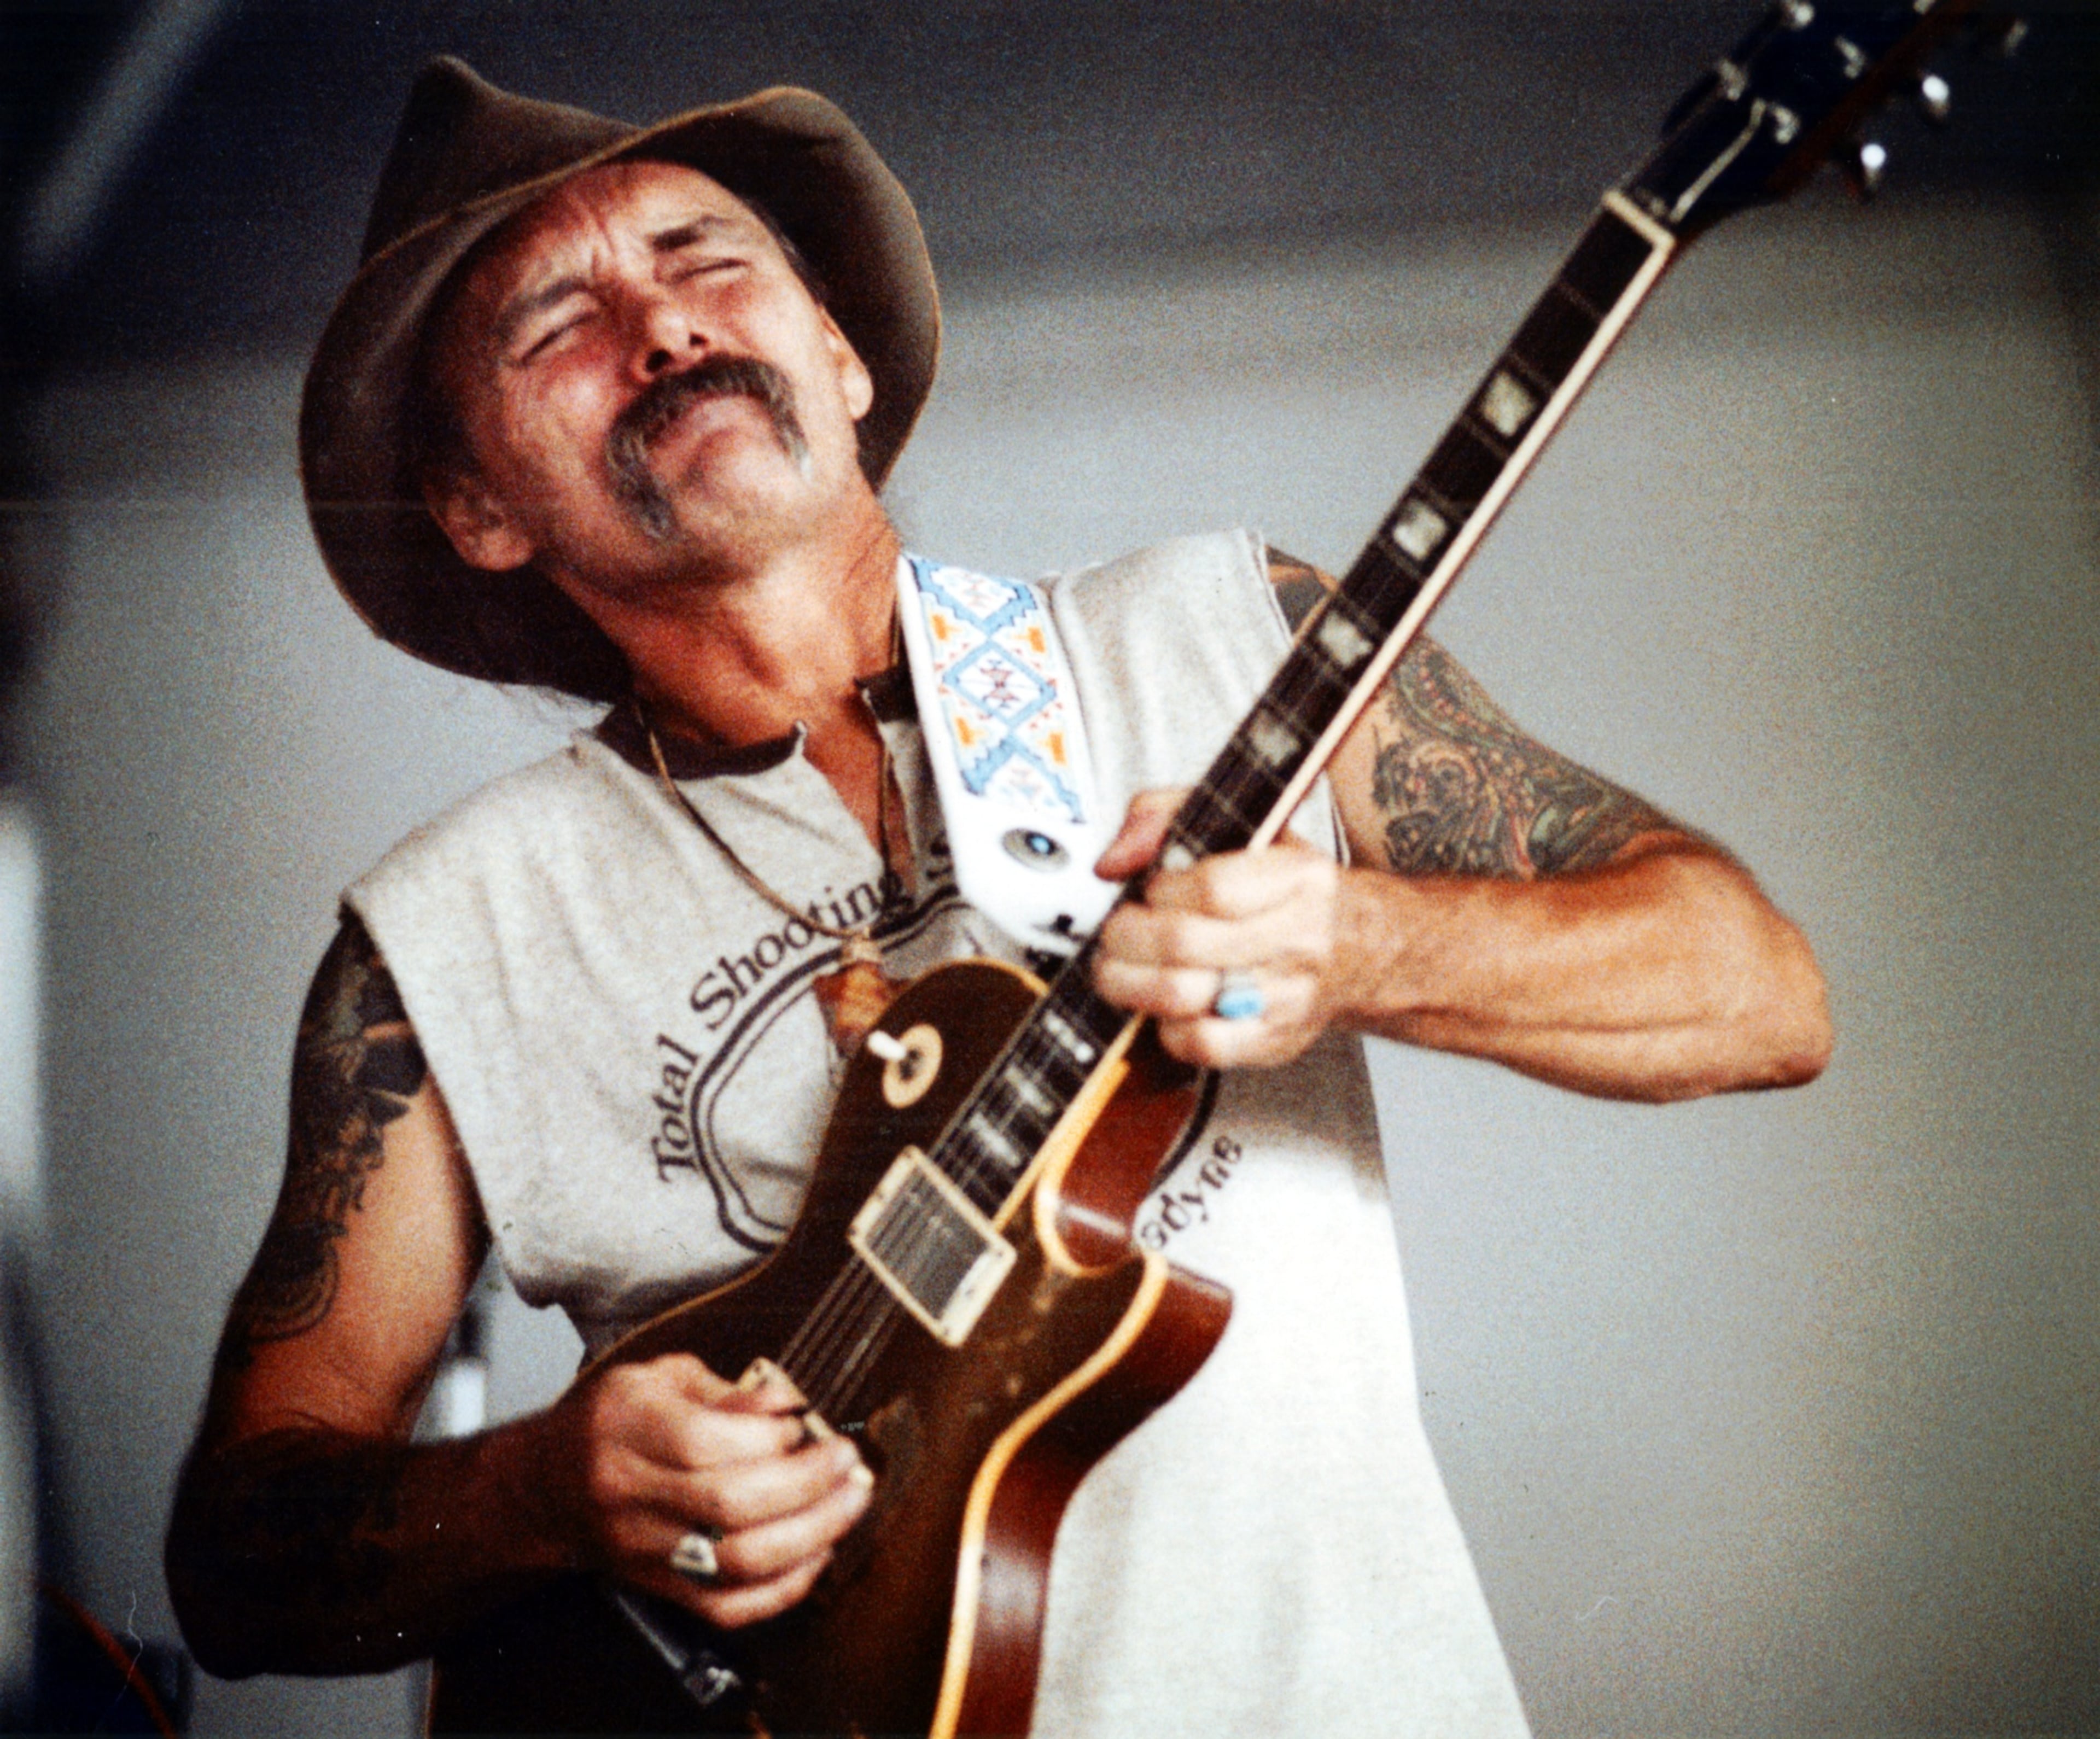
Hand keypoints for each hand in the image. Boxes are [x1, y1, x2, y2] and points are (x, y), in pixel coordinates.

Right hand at [536, 1353, 872, 1627]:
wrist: (549, 1486)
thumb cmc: (613, 1421)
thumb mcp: (660, 1377)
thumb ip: (727, 1391)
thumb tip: (787, 1406)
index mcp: (626, 1427)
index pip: (705, 1442)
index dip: (770, 1437)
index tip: (811, 1424)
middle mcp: (629, 1493)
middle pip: (729, 1504)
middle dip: (807, 1484)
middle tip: (848, 1463)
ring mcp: (644, 1549)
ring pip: (736, 1561)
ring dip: (811, 1534)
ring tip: (849, 1502)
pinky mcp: (660, 1588)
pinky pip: (730, 1606)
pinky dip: (785, 1586)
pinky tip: (818, 1551)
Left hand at [1091, 788, 1349, 1067]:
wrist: (1357, 948)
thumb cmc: (1287, 889)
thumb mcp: (1243, 825)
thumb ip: (1168, 816)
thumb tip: (1113, 862)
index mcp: (1298, 877)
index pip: (1212, 887)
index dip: (1161, 890)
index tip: (1150, 890)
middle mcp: (1300, 938)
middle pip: (1185, 942)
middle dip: (1126, 937)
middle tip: (1117, 933)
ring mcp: (1287, 996)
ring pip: (1183, 997)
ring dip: (1129, 983)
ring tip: (1120, 969)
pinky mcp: (1272, 1041)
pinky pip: (1201, 1045)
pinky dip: (1165, 1027)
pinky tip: (1163, 1006)